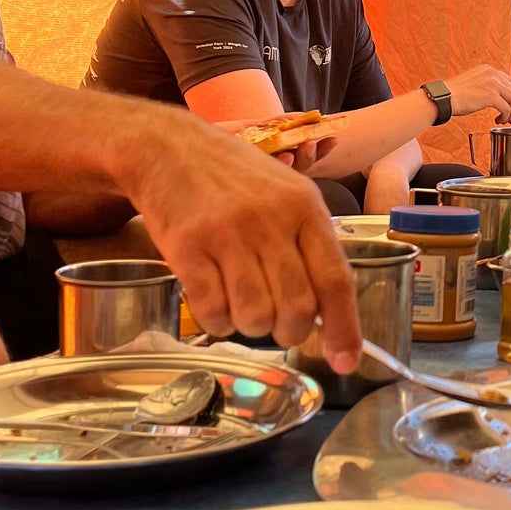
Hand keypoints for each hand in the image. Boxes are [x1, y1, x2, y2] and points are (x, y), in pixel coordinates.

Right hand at [116, 108, 360, 365]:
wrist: (166, 148)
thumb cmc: (232, 177)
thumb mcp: (285, 194)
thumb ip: (308, 244)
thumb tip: (328, 311)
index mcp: (304, 207)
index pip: (336, 279)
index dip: (343, 328)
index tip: (344, 361)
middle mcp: (270, 221)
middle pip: (297, 307)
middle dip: (290, 332)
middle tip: (279, 327)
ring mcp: (228, 234)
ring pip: (255, 316)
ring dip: (252, 328)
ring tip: (243, 308)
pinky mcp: (188, 247)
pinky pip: (212, 311)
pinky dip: (218, 322)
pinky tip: (215, 304)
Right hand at [441, 65, 510, 122]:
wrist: (444, 97)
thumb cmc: (453, 94)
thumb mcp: (473, 82)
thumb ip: (485, 84)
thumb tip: (495, 95)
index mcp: (488, 70)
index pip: (509, 81)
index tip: (509, 104)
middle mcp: (492, 74)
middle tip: (510, 115)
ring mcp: (493, 84)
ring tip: (505, 119)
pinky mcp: (491, 96)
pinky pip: (506, 108)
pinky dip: (506, 116)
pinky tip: (499, 120)